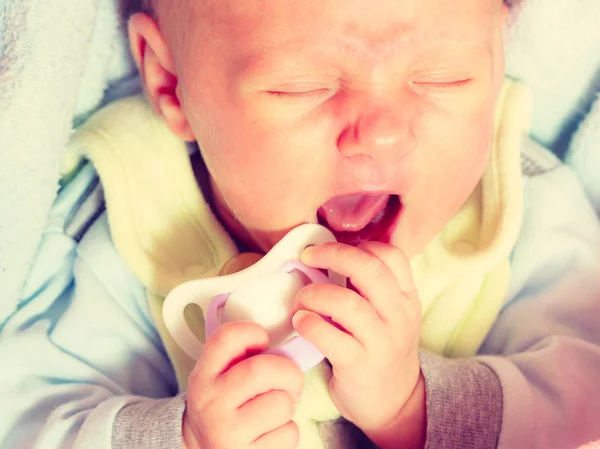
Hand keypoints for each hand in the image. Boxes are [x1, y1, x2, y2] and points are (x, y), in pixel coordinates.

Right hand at [183, 321, 303, 448]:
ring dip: (288, 405)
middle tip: (291, 381)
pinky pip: (288, 433)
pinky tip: (271, 433)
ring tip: (275, 410)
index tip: (264, 343)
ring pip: (281, 403)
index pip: (227, 337)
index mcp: (204, 376)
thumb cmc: (223, 405)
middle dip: (289, 372)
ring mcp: (226, 431)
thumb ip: (242, 358)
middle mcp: (210, 402)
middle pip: (261, 370)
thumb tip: (287, 347)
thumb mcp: (218, 377)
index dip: (254, 333)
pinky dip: (288, 431)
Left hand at [292, 241, 421, 433]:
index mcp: (406, 298)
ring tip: (299, 300)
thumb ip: (369, 288)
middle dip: (332, 255)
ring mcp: (381, 342)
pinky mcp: (359, 366)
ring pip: (347, 303)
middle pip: (369, 270)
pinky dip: (309, 324)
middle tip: (307, 257)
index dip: (358, 245)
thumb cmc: (382, 350)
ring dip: (314, 294)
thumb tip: (329, 254)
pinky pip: (331, 338)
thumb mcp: (389, 315)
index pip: (391, 256)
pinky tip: (300, 322)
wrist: (395, 403)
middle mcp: (398, 317)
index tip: (332, 250)